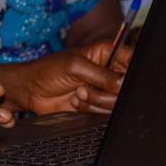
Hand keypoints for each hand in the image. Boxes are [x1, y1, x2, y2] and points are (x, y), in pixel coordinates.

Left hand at [0, 42, 131, 114]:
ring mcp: (104, 89)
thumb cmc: (48, 70)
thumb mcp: (75, 67)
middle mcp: (109, 71)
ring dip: (96, 100)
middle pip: (127, 86)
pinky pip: (105, 112)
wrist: (32, 91)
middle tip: (85, 86)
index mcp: (106, 52)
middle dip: (106, 90)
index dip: (130, 71)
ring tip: (78, 92)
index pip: (132, 59)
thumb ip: (102, 75)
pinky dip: (90, 109)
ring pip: (117, 102)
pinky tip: (76, 101)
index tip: (118, 78)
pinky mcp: (98, 104)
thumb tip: (123, 84)